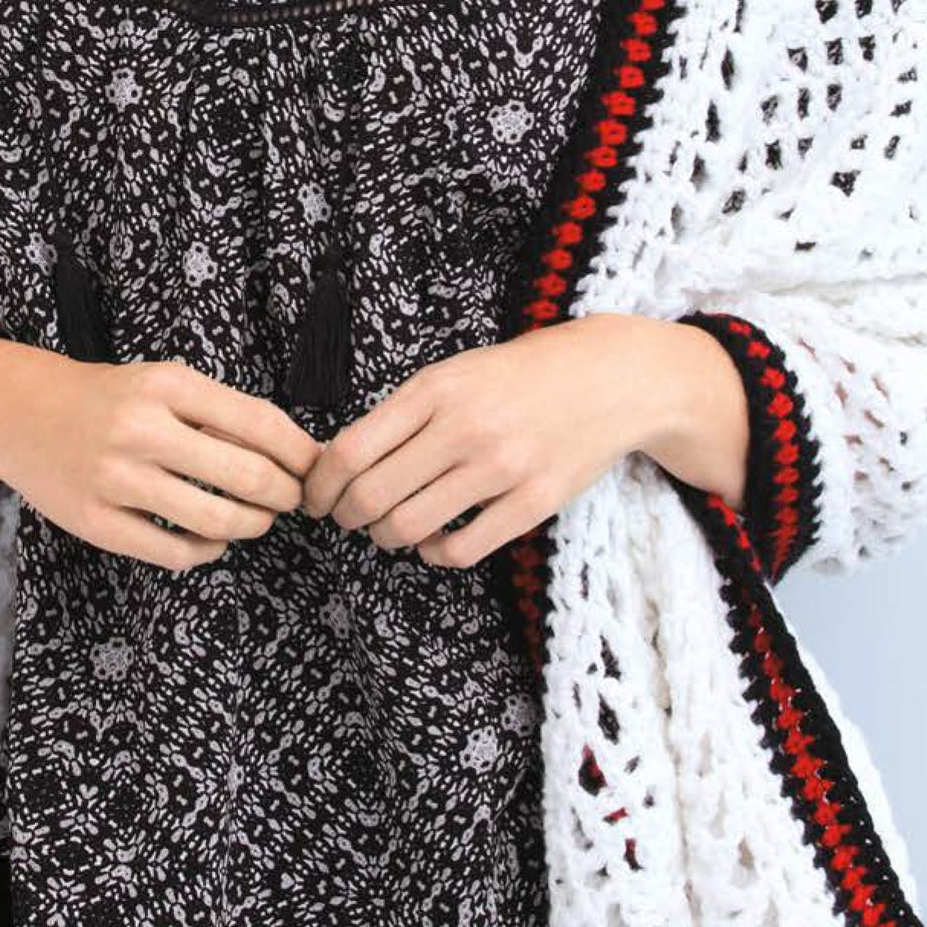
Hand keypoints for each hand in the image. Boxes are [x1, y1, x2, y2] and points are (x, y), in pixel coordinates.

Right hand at [0, 346, 323, 573]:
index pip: (261, 423)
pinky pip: (174, 552)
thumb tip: (296, 451)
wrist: (19, 413)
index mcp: (167, 385)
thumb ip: (221, 411)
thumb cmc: (109, 399)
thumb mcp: (163, 382)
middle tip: (293, 500)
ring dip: (253, 525)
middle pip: (248, 476)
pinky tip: (214, 540)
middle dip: (286, 495)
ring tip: (258, 519)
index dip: (301, 453)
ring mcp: (116, 479)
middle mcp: (142, 430)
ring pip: (216, 520)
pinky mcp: (96, 523)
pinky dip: (209, 551)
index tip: (315, 467)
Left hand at [298, 315, 698, 569]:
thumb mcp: (454, 372)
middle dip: (346, 517)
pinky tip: (432, 542)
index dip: (320, 486)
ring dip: (385, 538)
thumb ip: (403, 412)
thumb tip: (340, 461)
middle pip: (370, 496)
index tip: (317, 499)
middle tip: (348, 519)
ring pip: (408, 528)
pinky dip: (433, 554)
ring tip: (389, 530)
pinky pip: (461, 550)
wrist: (609, 379)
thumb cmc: (520, 376)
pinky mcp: (533, 503)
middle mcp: (464, 428)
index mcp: (434, 389)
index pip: (348, 451)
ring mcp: (501, 468)